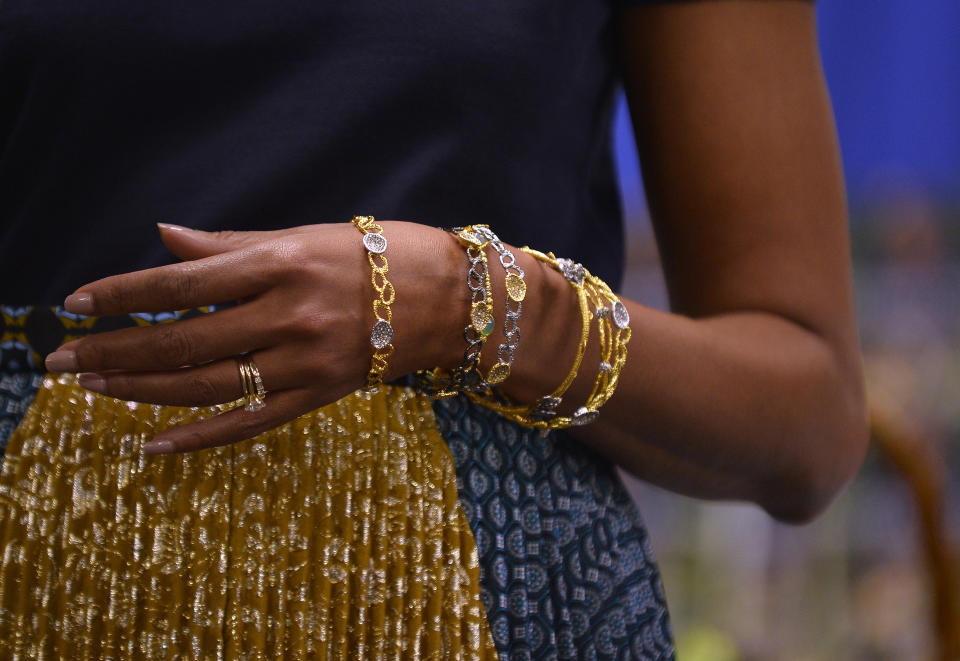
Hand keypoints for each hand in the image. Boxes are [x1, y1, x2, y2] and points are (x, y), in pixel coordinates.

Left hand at [44, 221, 467, 453]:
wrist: (456, 302)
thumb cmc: (385, 254)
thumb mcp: (307, 235)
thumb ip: (232, 243)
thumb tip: (164, 239)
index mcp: (284, 263)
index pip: (184, 283)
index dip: (124, 293)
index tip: (76, 302)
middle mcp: (290, 315)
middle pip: (184, 341)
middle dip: (114, 352)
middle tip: (61, 360)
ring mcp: (306, 363)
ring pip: (208, 386)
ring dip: (142, 391)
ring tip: (91, 390)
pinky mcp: (320, 396)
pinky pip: (250, 423)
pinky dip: (198, 437)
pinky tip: (151, 445)